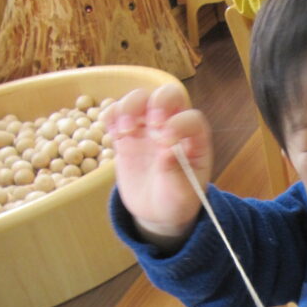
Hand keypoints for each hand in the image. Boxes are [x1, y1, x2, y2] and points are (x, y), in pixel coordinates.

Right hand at [104, 81, 212, 245]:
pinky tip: (113, 134)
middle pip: (168, 95)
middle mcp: (172, 126)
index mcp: (194, 140)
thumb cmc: (176, 201)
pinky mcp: (126, 135)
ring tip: (124, 131)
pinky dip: (111, 115)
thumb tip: (166, 151)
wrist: (156, 211)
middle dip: (159, 102)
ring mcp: (148, 128)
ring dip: (130, 106)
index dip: (180, 124)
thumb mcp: (182, 195)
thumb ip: (176, 174)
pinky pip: (116, 113)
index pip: (191, 119)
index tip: (167, 142)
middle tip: (152, 123)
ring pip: (139, 98)